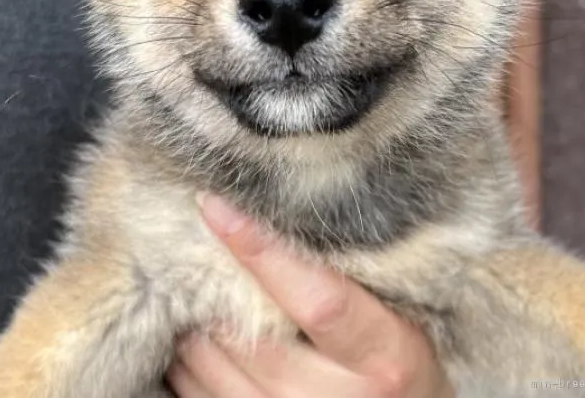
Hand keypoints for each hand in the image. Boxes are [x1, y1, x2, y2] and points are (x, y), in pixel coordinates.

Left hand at [167, 194, 453, 397]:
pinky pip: (200, 395)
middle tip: (198, 246)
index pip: (317, 297)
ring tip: (201, 293)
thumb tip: (272, 218)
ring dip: (197, 323)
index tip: (217, 207)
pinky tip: (200, 338)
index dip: (262, 250)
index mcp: (384, 355)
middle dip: (213, 288)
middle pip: (252, 335)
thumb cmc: (396, 358)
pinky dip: (188, 363)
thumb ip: (344, 277)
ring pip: (214, 367)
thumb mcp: (394, 315)